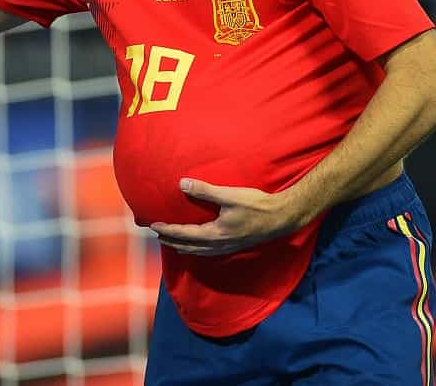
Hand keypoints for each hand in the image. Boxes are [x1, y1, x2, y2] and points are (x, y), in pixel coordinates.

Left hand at [149, 178, 309, 255]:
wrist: (282, 218)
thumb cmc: (257, 205)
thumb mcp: (230, 195)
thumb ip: (205, 191)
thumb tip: (181, 183)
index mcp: (215, 235)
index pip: (184, 234)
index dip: (167, 230)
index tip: (153, 225)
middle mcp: (219, 245)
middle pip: (188, 247)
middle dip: (171, 241)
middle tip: (157, 234)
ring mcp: (227, 248)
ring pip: (198, 251)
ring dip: (182, 246)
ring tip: (171, 241)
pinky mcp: (234, 246)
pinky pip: (208, 251)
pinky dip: (196, 248)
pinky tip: (197, 243)